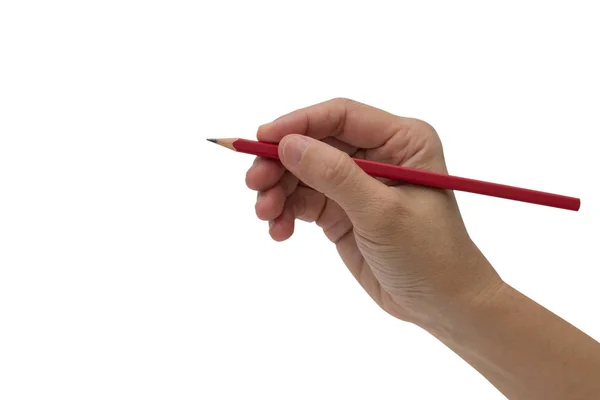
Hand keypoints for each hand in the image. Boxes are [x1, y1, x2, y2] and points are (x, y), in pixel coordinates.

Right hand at [245, 98, 501, 324]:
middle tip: (255, 183)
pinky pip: (303, 201)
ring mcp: (356, 184)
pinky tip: (280, 231)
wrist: (441, 305)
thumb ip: (335, 175)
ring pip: (303, 173)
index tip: (262, 138)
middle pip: (315, 143)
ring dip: (278, 191)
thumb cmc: (428, 254)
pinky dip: (286, 212)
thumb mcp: (382, 213)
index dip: (298, 123)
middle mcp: (378, 155)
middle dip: (281, 163)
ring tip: (266, 215)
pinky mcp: (341, 211)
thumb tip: (287, 144)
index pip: (341, 117)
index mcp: (401, 140)